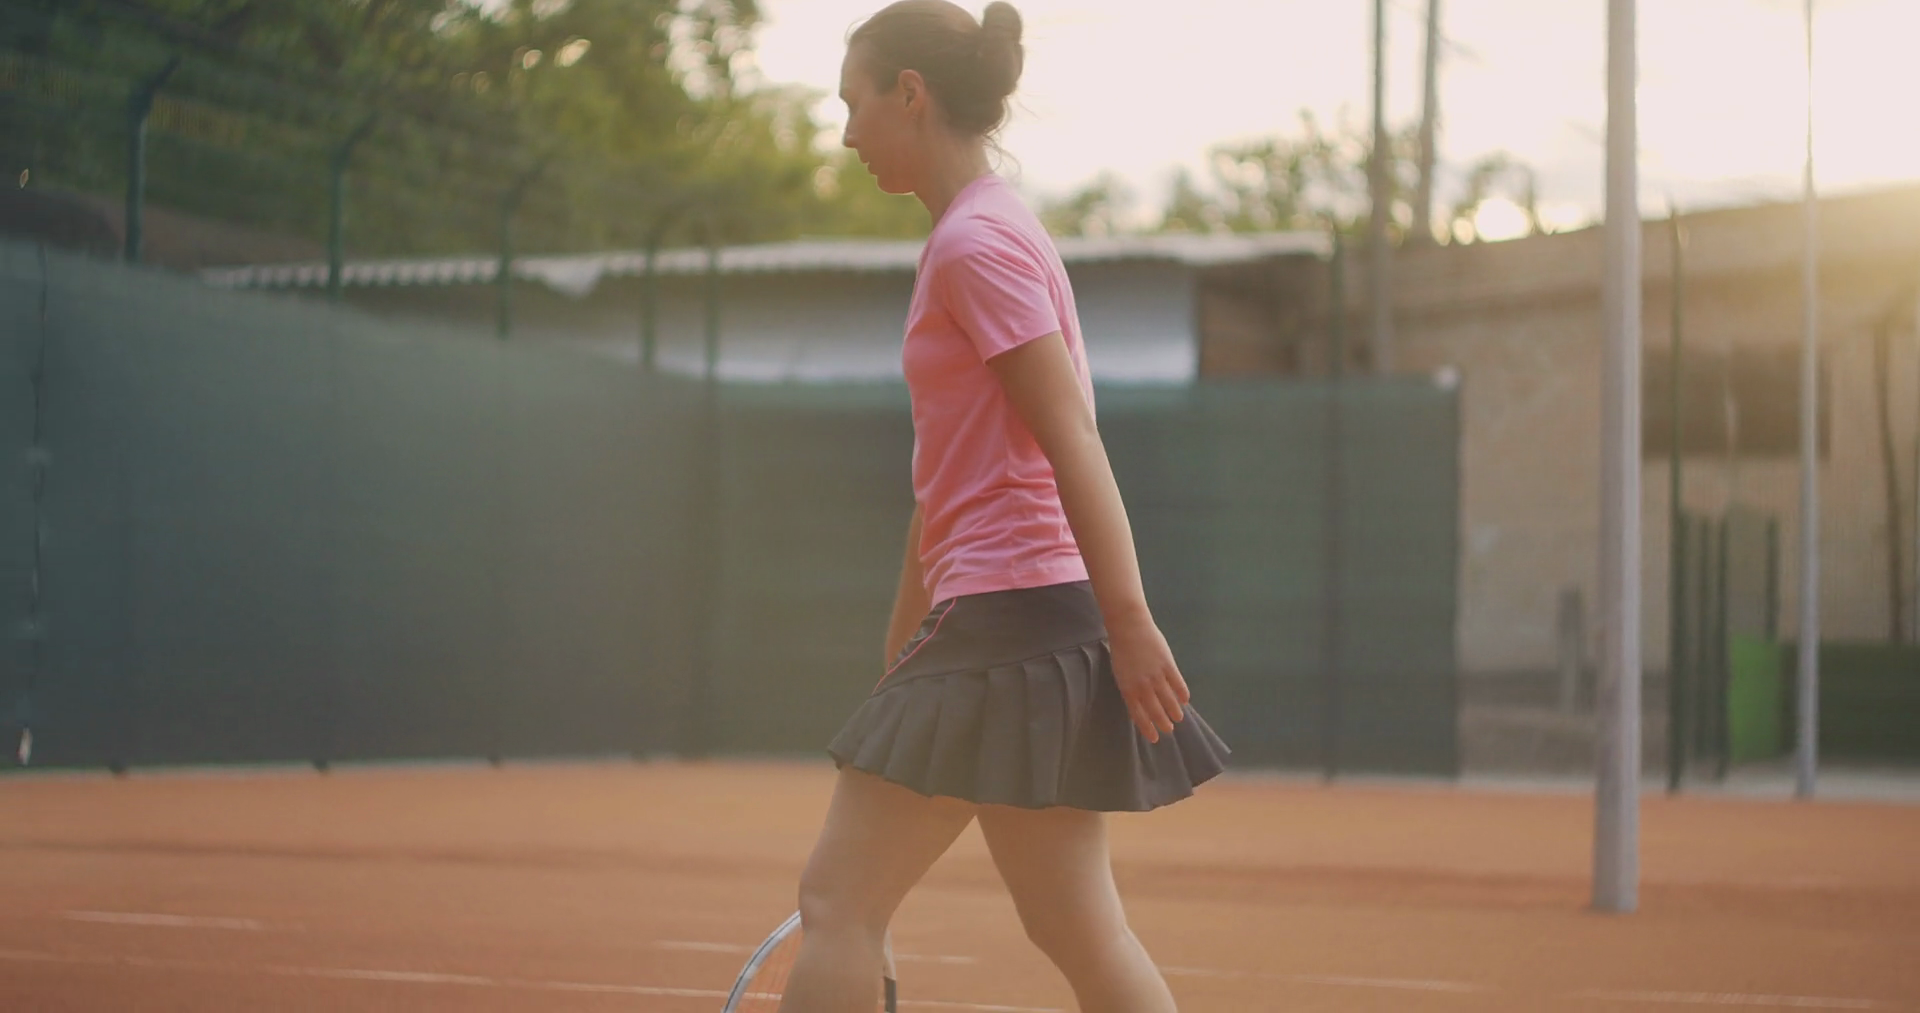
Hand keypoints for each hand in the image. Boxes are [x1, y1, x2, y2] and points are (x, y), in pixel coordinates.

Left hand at [1106, 616, 1190, 743]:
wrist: (1129, 628)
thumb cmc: (1122, 650)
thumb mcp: (1121, 673)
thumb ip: (1131, 688)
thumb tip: (1140, 702)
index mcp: (1128, 689)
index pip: (1139, 715)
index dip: (1148, 728)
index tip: (1155, 738)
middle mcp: (1143, 686)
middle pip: (1156, 710)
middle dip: (1163, 722)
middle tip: (1169, 730)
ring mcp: (1156, 676)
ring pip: (1169, 700)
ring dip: (1175, 711)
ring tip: (1179, 718)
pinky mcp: (1168, 665)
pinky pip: (1178, 684)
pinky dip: (1182, 694)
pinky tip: (1185, 700)